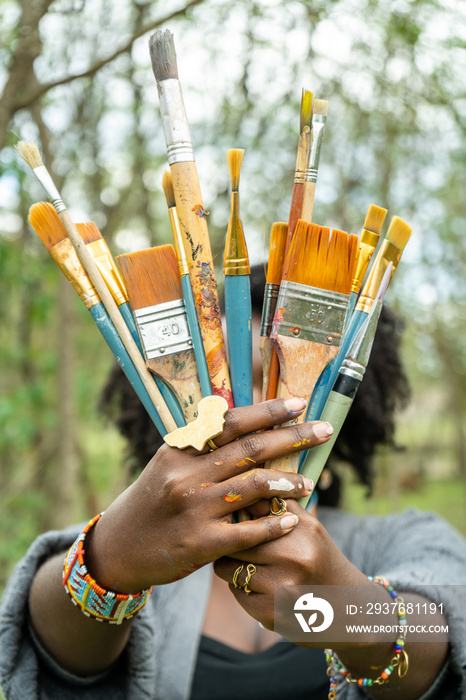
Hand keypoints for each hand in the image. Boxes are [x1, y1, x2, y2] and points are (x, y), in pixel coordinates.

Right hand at [86, 398, 333, 591]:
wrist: (119, 548)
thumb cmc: (152, 502)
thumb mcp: (168, 464)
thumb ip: (202, 445)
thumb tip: (245, 421)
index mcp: (180, 450)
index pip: (231, 423)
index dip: (268, 411)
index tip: (298, 403)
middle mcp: (187, 475)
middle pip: (251, 450)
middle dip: (294, 437)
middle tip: (325, 430)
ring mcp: (195, 509)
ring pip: (254, 487)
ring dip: (288, 482)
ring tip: (309, 482)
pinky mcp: (201, 544)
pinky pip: (249, 532)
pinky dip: (275, 523)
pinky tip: (292, 518)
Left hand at [213, 500, 366, 633]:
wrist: (346, 605)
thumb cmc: (319, 558)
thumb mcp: (308, 526)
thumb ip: (279, 506)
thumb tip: (244, 494)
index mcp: (300, 530)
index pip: (251, 514)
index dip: (237, 517)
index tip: (234, 519)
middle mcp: (293, 559)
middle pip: (237, 543)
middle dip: (231, 544)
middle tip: (233, 545)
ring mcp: (282, 590)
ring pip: (230, 570)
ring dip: (231, 567)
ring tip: (244, 565)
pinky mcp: (272, 615)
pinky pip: (238, 595)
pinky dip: (241, 590)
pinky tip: (258, 587)